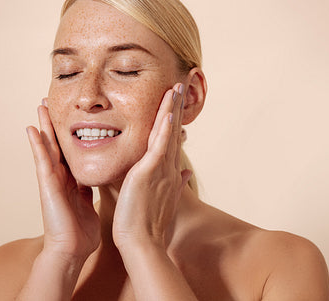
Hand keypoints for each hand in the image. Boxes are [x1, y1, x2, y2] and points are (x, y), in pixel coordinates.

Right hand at [27, 102, 100, 261]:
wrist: (72, 250)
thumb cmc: (81, 232)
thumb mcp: (89, 204)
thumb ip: (89, 190)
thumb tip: (96, 180)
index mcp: (72, 181)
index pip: (71, 152)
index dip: (70, 134)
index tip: (71, 116)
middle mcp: (61, 177)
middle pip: (58, 144)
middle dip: (54, 124)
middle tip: (51, 101)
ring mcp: (52, 180)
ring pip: (48, 147)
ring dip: (44, 126)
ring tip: (41, 105)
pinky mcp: (47, 185)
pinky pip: (41, 161)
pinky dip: (36, 144)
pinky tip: (31, 128)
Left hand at [112, 83, 191, 249]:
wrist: (142, 243)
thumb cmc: (148, 225)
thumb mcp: (164, 200)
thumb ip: (174, 183)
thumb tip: (186, 171)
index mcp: (167, 172)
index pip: (172, 140)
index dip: (175, 119)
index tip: (177, 102)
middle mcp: (168, 167)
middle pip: (173, 131)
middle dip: (177, 107)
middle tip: (181, 84)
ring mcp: (160, 169)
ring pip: (167, 133)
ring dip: (172, 109)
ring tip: (177, 87)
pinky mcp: (149, 173)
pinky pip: (158, 146)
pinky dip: (164, 129)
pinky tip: (167, 112)